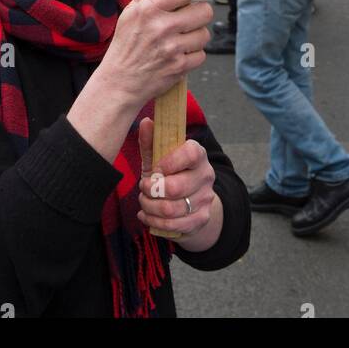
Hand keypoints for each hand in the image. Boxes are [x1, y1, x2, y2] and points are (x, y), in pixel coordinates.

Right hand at [98, 0, 212, 109]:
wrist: (119, 82)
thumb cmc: (125, 44)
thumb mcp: (130, 12)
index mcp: (150, 8)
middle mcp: (162, 27)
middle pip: (204, 11)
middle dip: (200, 12)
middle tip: (191, 16)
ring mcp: (172, 48)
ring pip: (205, 34)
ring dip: (197, 35)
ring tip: (182, 37)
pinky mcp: (179, 67)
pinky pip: (201, 54)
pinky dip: (194, 55)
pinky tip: (180, 53)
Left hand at [137, 116, 221, 247]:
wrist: (189, 201)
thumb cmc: (170, 173)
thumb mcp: (158, 157)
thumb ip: (151, 142)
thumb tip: (146, 122)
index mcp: (198, 154)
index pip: (190, 153)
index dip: (169, 162)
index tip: (154, 168)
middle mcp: (206, 175)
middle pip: (177, 187)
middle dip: (151, 190)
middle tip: (142, 187)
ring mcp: (206, 199)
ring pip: (171, 209)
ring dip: (150, 207)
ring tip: (143, 201)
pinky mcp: (201, 219)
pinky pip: (174, 226)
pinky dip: (155, 222)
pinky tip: (147, 215)